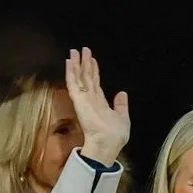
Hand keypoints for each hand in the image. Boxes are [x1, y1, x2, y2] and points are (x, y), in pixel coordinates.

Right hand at [65, 47, 129, 164]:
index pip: (95, 84)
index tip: (92, 61)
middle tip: (83, 50)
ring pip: (79, 77)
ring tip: (75, 51)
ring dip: (77, 63)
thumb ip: (121, 105)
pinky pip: (73, 82)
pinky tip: (69, 61)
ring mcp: (83, 98)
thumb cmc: (115, 134)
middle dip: (85, 64)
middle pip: (86, 78)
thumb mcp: (123, 117)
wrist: (107, 142)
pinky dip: (71, 71)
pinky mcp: (78, 99)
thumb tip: (122, 93)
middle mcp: (90, 99)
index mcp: (100, 103)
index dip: (94, 72)